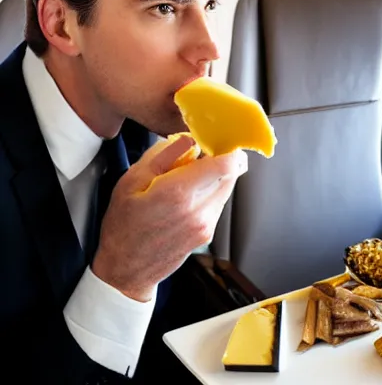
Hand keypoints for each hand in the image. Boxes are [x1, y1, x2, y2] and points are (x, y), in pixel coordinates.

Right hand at [91, 135, 247, 301]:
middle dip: (220, 158)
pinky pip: (219, 202)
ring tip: (187, 177)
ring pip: (227, 187)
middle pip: (232, 174)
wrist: (126, 270)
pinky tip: (187, 196)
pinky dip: (210, 192)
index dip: (228, 148)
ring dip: (216, 175)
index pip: (226, 165)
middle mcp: (198, 211)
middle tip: (200, 154)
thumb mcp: (131, 181)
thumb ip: (164, 154)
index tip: (219, 139)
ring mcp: (206, 225)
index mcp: (178, 193)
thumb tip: (189, 138)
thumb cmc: (123, 225)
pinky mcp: (208, 234)